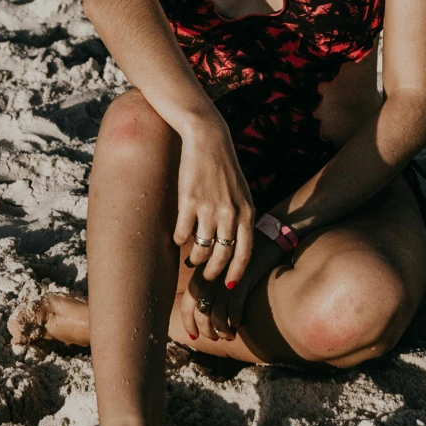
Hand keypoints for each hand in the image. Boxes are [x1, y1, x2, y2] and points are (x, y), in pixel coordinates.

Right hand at [172, 117, 254, 295]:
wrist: (209, 139)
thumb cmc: (225, 169)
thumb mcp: (242, 194)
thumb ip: (241, 219)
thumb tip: (233, 247)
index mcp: (247, 212)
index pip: (245, 253)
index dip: (236, 273)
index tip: (229, 286)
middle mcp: (230, 213)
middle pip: (222, 256)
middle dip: (213, 272)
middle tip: (205, 277)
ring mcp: (209, 208)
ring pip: (201, 249)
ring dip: (195, 258)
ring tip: (191, 257)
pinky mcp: (188, 201)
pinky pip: (182, 233)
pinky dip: (179, 240)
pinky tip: (178, 238)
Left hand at [179, 230, 284, 345]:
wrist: (270, 236)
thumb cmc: (245, 254)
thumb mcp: (224, 266)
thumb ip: (211, 282)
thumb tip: (200, 309)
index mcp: (204, 270)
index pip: (188, 300)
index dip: (188, 321)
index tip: (193, 335)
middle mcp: (212, 273)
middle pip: (199, 308)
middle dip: (202, 328)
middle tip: (211, 338)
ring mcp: (227, 276)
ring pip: (216, 311)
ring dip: (220, 329)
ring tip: (227, 336)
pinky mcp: (244, 278)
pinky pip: (235, 306)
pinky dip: (234, 319)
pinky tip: (238, 324)